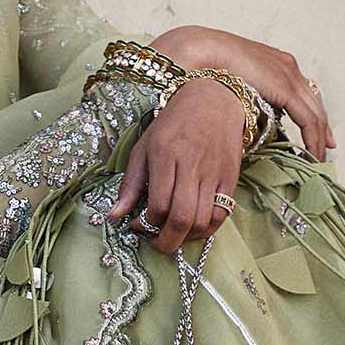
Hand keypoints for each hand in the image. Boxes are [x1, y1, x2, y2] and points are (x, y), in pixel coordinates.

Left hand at [107, 79, 245, 253]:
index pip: (158, 204)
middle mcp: (191, 165)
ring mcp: (213, 173)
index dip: (145, 224)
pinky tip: (192, 227)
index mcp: (165, 154)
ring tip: (171, 233)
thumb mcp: (143, 148)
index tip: (136, 225)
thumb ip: (130, 184)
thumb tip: (114, 216)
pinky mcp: (230, 179)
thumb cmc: (173, 125)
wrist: (213, 101)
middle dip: (166, 242)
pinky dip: (206, 229)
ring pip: (202, 220)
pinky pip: (221, 215)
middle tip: (155, 243)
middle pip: (182, 218)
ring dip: (185, 237)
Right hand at [154, 25, 334, 159]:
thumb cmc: (204, 67)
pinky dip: (313, 140)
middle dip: (321, 128)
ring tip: (317, 161)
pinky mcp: (287, 89)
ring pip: (316, 114)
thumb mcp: (229, 82)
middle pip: (314, 102)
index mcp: (275, 63)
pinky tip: (312, 155)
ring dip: (318, 140)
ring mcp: (290, 76)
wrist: (200, 52)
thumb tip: (239, 113)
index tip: (317, 134)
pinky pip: (309, 120)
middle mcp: (288, 67)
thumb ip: (242, 94)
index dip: (311, 113)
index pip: (302, 92)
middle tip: (323, 150)